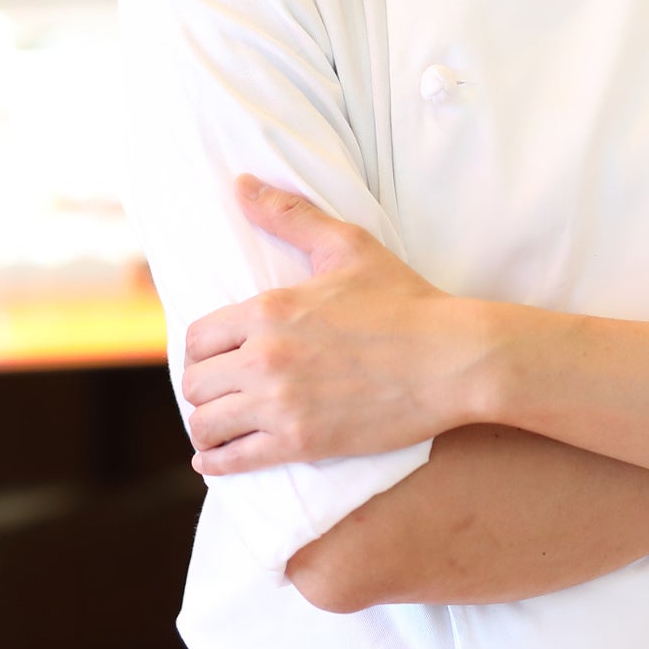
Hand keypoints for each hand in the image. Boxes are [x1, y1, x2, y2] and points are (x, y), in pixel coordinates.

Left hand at [182, 179, 485, 475]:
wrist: (452, 359)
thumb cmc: (404, 300)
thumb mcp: (347, 246)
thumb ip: (290, 215)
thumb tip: (242, 184)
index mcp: (269, 311)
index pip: (198, 338)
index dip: (201, 348)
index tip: (215, 355)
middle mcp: (265, 359)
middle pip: (196, 384)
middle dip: (202, 386)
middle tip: (219, 389)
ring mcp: (282, 406)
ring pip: (207, 424)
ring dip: (206, 425)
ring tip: (216, 424)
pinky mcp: (302, 444)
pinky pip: (234, 461)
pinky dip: (215, 463)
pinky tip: (212, 459)